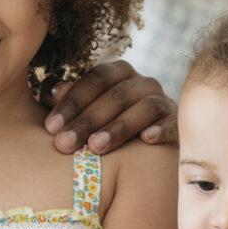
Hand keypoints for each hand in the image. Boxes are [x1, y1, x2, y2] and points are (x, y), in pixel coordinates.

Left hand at [46, 60, 174, 153]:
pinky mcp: (177, 124)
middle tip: (64, 144)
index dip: (72, 102)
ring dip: (118, 127)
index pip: (96, 79)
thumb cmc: (108, 129)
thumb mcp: (87, 114)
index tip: (50, 128)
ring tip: (95, 147)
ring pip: (144, 107)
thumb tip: (52, 93)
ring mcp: (163, 102)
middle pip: (116, 95)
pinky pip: (171, 122)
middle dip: (87, 120)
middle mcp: (143, 83)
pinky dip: (160, 129)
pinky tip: (145, 140)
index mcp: (119, 74)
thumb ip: (71, 102)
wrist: (149, 153)